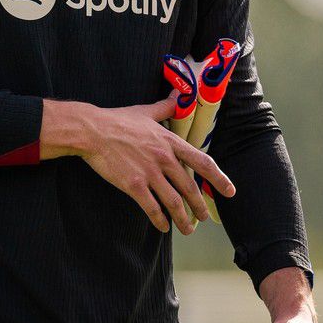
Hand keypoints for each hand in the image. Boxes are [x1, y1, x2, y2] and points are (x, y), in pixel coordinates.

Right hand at [81, 96, 235, 234]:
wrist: (92, 131)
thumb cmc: (118, 120)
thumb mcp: (146, 111)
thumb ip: (166, 106)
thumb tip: (179, 94)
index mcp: (169, 141)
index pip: (202, 161)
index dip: (218, 178)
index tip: (229, 191)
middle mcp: (164, 158)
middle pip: (189, 187)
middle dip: (199, 206)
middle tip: (205, 217)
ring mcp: (149, 172)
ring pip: (174, 201)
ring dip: (183, 218)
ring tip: (188, 229)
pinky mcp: (134, 185)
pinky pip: (152, 207)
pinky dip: (160, 220)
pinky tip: (163, 227)